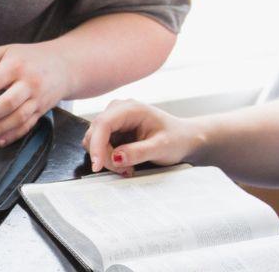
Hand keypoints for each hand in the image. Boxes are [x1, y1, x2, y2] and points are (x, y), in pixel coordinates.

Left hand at [0, 42, 71, 147]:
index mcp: (14, 65)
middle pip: (5, 104)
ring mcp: (38, 98)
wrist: (65, 64)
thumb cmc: (28, 57)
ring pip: (17, 118)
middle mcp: (28, 82)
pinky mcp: (43, 110)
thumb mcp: (4, 51)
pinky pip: (28, 125)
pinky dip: (13, 135)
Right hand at [82, 98, 202, 176]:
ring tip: (128, 168)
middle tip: (125, 170)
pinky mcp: (112, 130)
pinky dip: (109, 158)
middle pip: (95, 133)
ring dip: (106, 158)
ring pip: (94, 141)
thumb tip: (115, 157)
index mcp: (130, 108)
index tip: (97, 165)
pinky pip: (100, 145)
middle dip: (104, 155)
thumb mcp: (162, 147)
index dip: (97, 145)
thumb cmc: (177, 139)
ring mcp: (113, 119)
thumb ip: (139, 152)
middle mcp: (117, 110)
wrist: (184, 138)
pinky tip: (126, 163)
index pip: (103, 124)